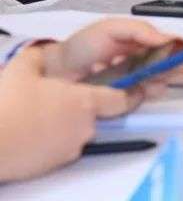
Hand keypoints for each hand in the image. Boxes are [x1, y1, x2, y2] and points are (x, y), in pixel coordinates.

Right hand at [0, 46, 131, 180]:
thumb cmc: (8, 108)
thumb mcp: (22, 70)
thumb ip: (37, 57)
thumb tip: (39, 51)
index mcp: (85, 102)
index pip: (122, 99)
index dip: (132, 93)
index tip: (137, 89)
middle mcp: (84, 127)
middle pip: (95, 115)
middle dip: (82, 107)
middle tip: (58, 100)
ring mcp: (71, 148)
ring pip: (77, 132)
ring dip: (66, 124)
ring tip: (40, 116)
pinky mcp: (55, 164)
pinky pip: (62, 148)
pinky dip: (54, 140)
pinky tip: (34, 132)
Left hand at [42, 18, 182, 98]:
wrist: (56, 71)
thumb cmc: (83, 46)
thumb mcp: (112, 28)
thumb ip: (140, 30)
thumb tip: (169, 39)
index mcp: (143, 43)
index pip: (173, 46)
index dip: (181, 50)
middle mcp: (145, 63)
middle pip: (174, 67)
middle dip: (174, 69)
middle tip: (165, 70)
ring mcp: (137, 83)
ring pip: (162, 84)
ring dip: (159, 81)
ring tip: (145, 77)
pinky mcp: (126, 101)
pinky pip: (145, 99)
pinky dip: (145, 93)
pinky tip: (134, 87)